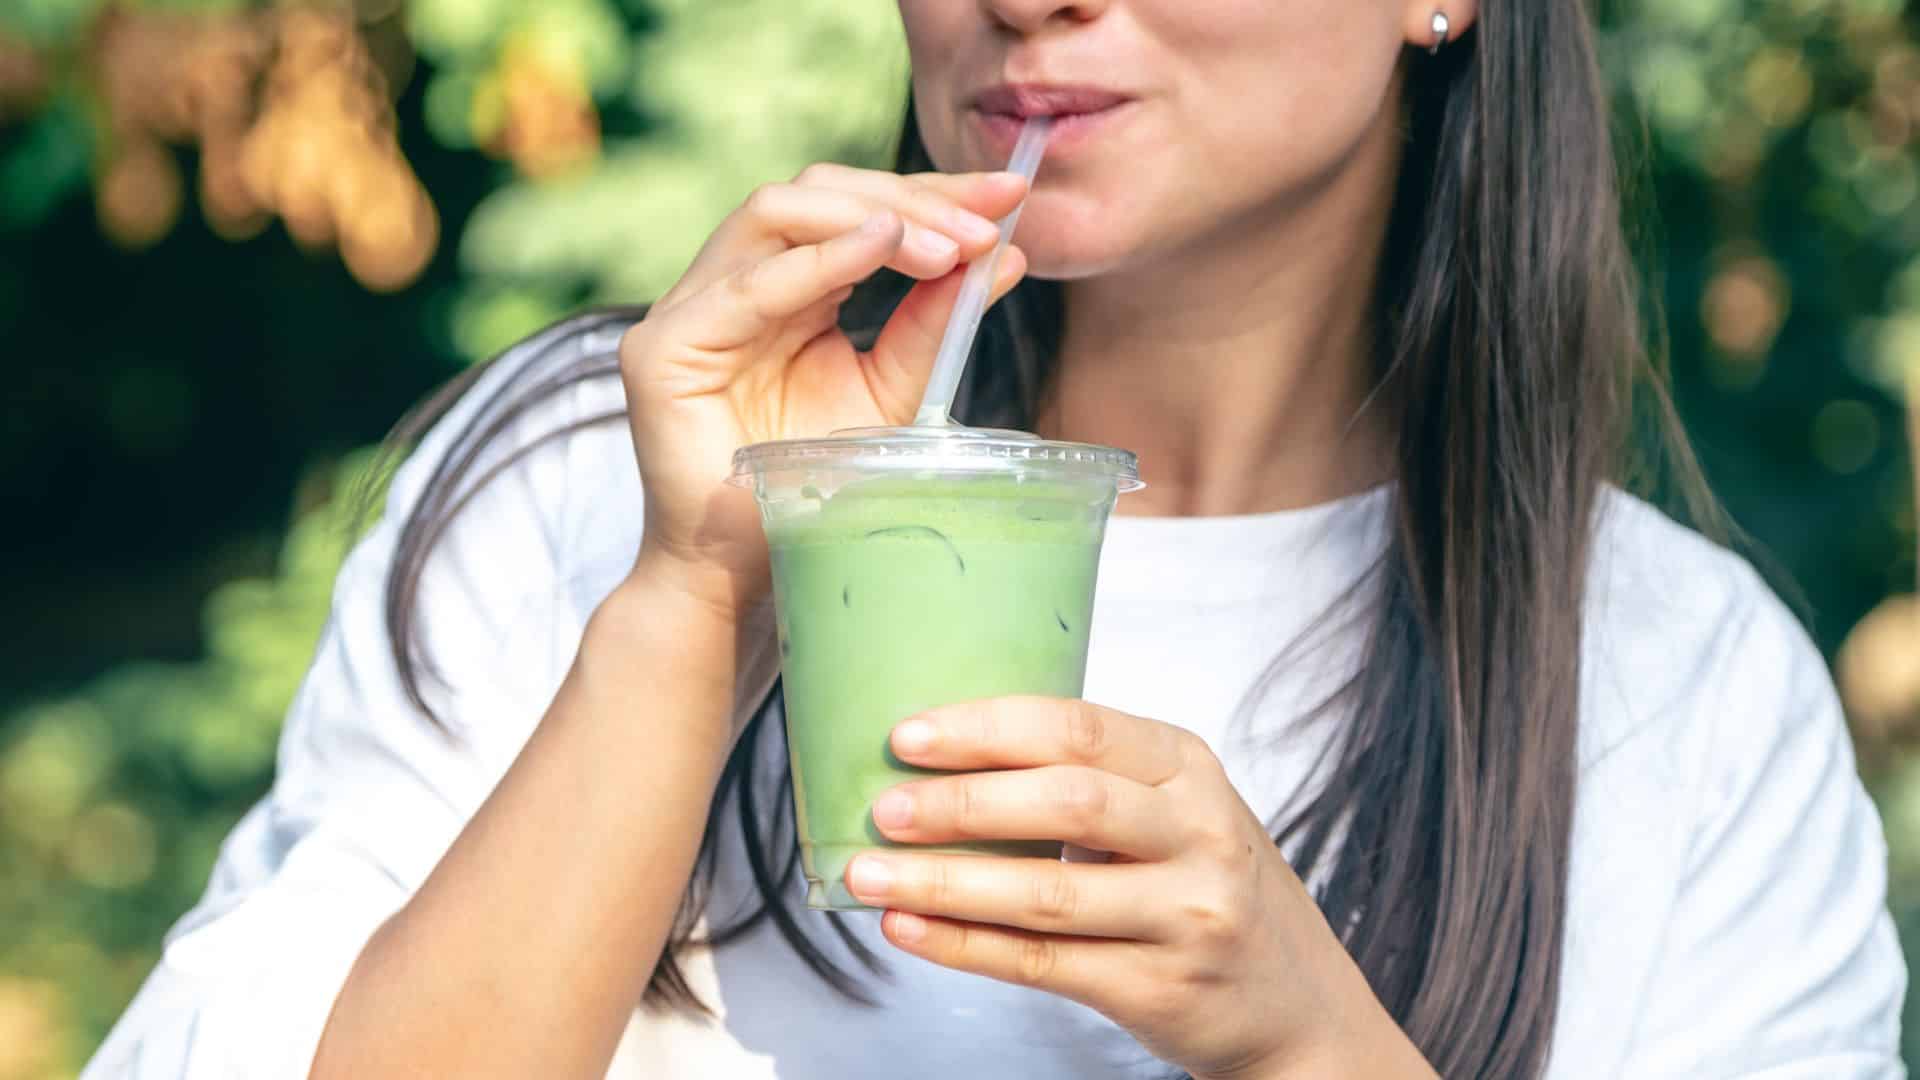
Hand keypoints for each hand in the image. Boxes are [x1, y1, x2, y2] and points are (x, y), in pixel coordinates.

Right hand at [620, 163, 1031, 613]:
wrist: (745, 575)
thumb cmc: (813, 491)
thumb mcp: (892, 392)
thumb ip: (934, 323)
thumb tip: (1007, 253)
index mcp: (784, 286)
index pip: (854, 209)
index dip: (931, 194)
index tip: (1011, 194)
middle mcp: (731, 283)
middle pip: (817, 193)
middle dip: (910, 199)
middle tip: (986, 224)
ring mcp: (689, 310)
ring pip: (775, 212)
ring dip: (873, 218)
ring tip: (949, 246)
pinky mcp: (664, 349)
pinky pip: (746, 286)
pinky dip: (820, 259)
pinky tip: (882, 247)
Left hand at [841, 698, 1436, 1079]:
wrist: (1296, 1003)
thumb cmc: (1206, 886)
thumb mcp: (1177, 810)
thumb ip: (1090, 781)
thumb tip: (941, 763)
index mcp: (1189, 768)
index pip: (1079, 729)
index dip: (987, 728)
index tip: (908, 735)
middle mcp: (1200, 835)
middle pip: (1067, 803)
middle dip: (962, 802)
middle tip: (884, 806)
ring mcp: (1186, 916)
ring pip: (1047, 895)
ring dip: (944, 881)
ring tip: (869, 871)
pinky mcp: (1159, 988)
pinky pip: (1042, 963)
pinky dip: (963, 944)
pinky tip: (909, 926)